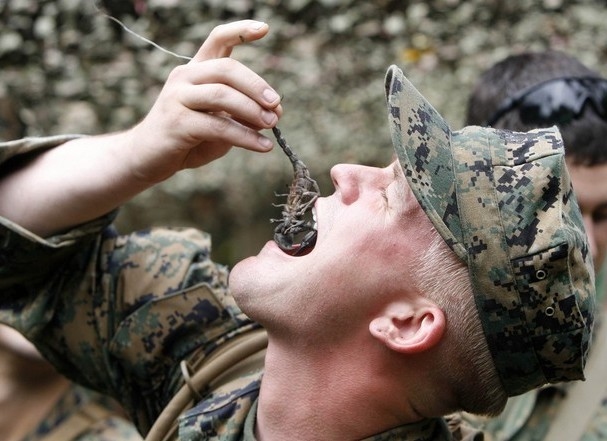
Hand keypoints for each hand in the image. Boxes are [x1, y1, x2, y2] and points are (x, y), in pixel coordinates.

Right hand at [127, 20, 281, 182]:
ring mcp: (177, 98)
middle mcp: (184, 77)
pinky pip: (218, 126)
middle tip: (276, 104)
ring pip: (222, 95)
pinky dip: (245, 136)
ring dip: (252, 110)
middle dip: (256, 85)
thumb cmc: (187, 139)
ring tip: (272, 124)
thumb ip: (243, 115)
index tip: (265, 29)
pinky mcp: (176, 123)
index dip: (240, 31)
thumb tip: (275, 114)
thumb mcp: (219, 123)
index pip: (217, 40)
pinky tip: (263, 146)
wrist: (147, 159)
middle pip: (226, 68)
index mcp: (196, 71)